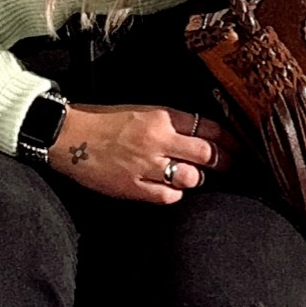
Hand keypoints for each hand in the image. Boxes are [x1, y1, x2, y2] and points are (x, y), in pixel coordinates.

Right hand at [46, 103, 236, 203]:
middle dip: (224, 161)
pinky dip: (173, 194)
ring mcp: (146, 165)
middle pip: (207, 154)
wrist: (68, 135)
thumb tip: (199, 135)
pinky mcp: (133, 186)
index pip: (208, 127)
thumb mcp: (140, 110)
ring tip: (194, 176)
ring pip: (191, 177)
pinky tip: (170, 188)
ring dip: (196, 178)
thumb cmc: (102, 120)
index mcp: (161, 116)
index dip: (228, 139)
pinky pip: (168, 196)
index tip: (237, 145)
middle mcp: (158, 140)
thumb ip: (170, 122)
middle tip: (231, 165)